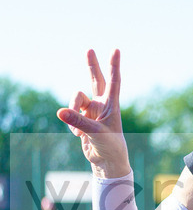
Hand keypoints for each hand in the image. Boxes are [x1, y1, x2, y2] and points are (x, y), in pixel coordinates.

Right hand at [56, 49, 130, 177]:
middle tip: (89, 49)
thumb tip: (60, 111)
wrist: (106, 160)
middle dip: (92, 65)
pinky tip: (78, 135)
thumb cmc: (109, 146)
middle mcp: (102, 104)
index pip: (114, 81)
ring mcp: (91, 110)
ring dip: (72, 112)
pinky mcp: (81, 117)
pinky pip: (69, 113)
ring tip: (78, 130)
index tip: (115, 50)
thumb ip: (78, 122)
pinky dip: (70, 124)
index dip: (113, 65)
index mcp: (112, 105)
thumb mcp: (95, 133)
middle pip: (96, 80)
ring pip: (74, 99)